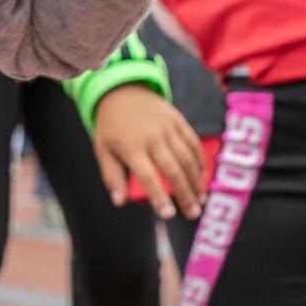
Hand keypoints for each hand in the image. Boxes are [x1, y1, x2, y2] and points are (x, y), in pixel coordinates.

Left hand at [90, 83, 204, 219]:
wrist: (121, 90)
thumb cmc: (111, 126)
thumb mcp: (103, 150)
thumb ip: (112, 177)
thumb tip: (119, 203)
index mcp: (131, 147)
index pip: (148, 177)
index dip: (159, 197)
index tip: (168, 215)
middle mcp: (152, 137)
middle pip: (173, 170)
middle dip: (185, 194)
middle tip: (193, 214)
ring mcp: (167, 127)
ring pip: (187, 158)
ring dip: (196, 181)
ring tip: (200, 200)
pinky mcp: (177, 120)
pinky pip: (193, 142)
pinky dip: (200, 161)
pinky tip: (202, 177)